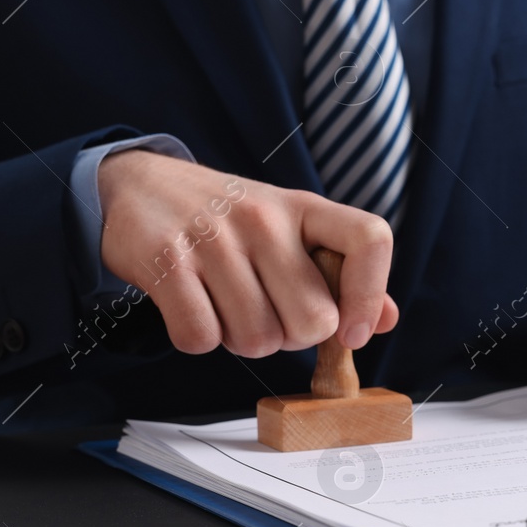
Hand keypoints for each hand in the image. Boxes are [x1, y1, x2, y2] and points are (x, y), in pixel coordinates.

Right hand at [98, 150, 397, 356]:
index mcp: (304, 207)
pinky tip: (193, 308)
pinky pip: (201, 338)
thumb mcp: (290, 232)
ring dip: (241, 342)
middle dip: (290, 338)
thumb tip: (385, 320)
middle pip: (312, 321)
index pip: (370, 239)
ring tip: (225, 307)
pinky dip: (198, 339)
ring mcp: (214, 236)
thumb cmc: (228, 222)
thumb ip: (340, 275)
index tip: (352, 332)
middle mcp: (264, 217)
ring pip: (256, 339)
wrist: (141, 185)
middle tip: (266, 314)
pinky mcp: (166, 260)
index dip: (370, 296)